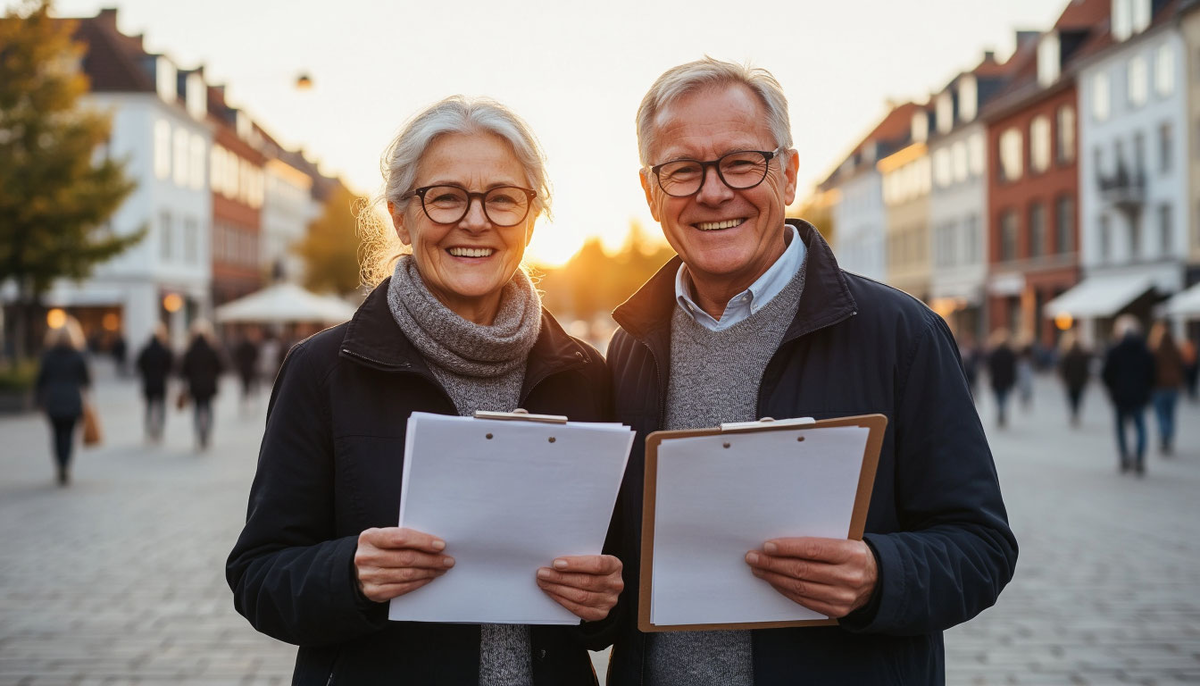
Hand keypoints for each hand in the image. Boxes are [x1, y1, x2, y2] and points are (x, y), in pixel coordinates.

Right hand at [353, 527, 454, 602]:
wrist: (357, 570)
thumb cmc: (379, 549)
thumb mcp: (385, 537)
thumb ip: (404, 538)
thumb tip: (435, 544)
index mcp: (370, 537)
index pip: (400, 538)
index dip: (423, 541)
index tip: (441, 545)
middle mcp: (367, 557)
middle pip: (406, 558)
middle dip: (431, 559)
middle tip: (447, 560)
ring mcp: (369, 576)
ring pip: (407, 574)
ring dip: (429, 571)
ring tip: (441, 568)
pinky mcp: (374, 592)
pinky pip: (402, 588)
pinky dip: (419, 582)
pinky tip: (429, 577)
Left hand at [536, 554, 622, 621]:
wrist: (601, 586)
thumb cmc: (592, 569)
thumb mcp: (591, 558)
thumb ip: (578, 557)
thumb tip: (555, 561)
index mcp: (614, 565)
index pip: (597, 564)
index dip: (575, 564)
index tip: (556, 563)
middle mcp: (614, 584)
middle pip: (586, 581)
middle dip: (560, 577)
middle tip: (543, 573)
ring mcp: (609, 601)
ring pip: (580, 596)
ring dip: (558, 589)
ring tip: (544, 583)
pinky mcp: (600, 613)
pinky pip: (578, 609)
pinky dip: (562, 600)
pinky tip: (552, 593)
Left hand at [744, 537, 876, 617]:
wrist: (878, 581)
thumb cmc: (853, 556)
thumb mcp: (845, 542)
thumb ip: (819, 542)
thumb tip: (780, 543)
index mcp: (851, 553)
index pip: (813, 549)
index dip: (787, 548)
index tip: (767, 546)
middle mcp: (848, 576)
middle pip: (802, 570)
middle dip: (773, 563)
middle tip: (753, 557)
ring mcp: (843, 596)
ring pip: (800, 587)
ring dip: (774, 578)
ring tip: (759, 569)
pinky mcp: (836, 610)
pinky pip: (804, 600)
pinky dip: (785, 590)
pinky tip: (774, 582)